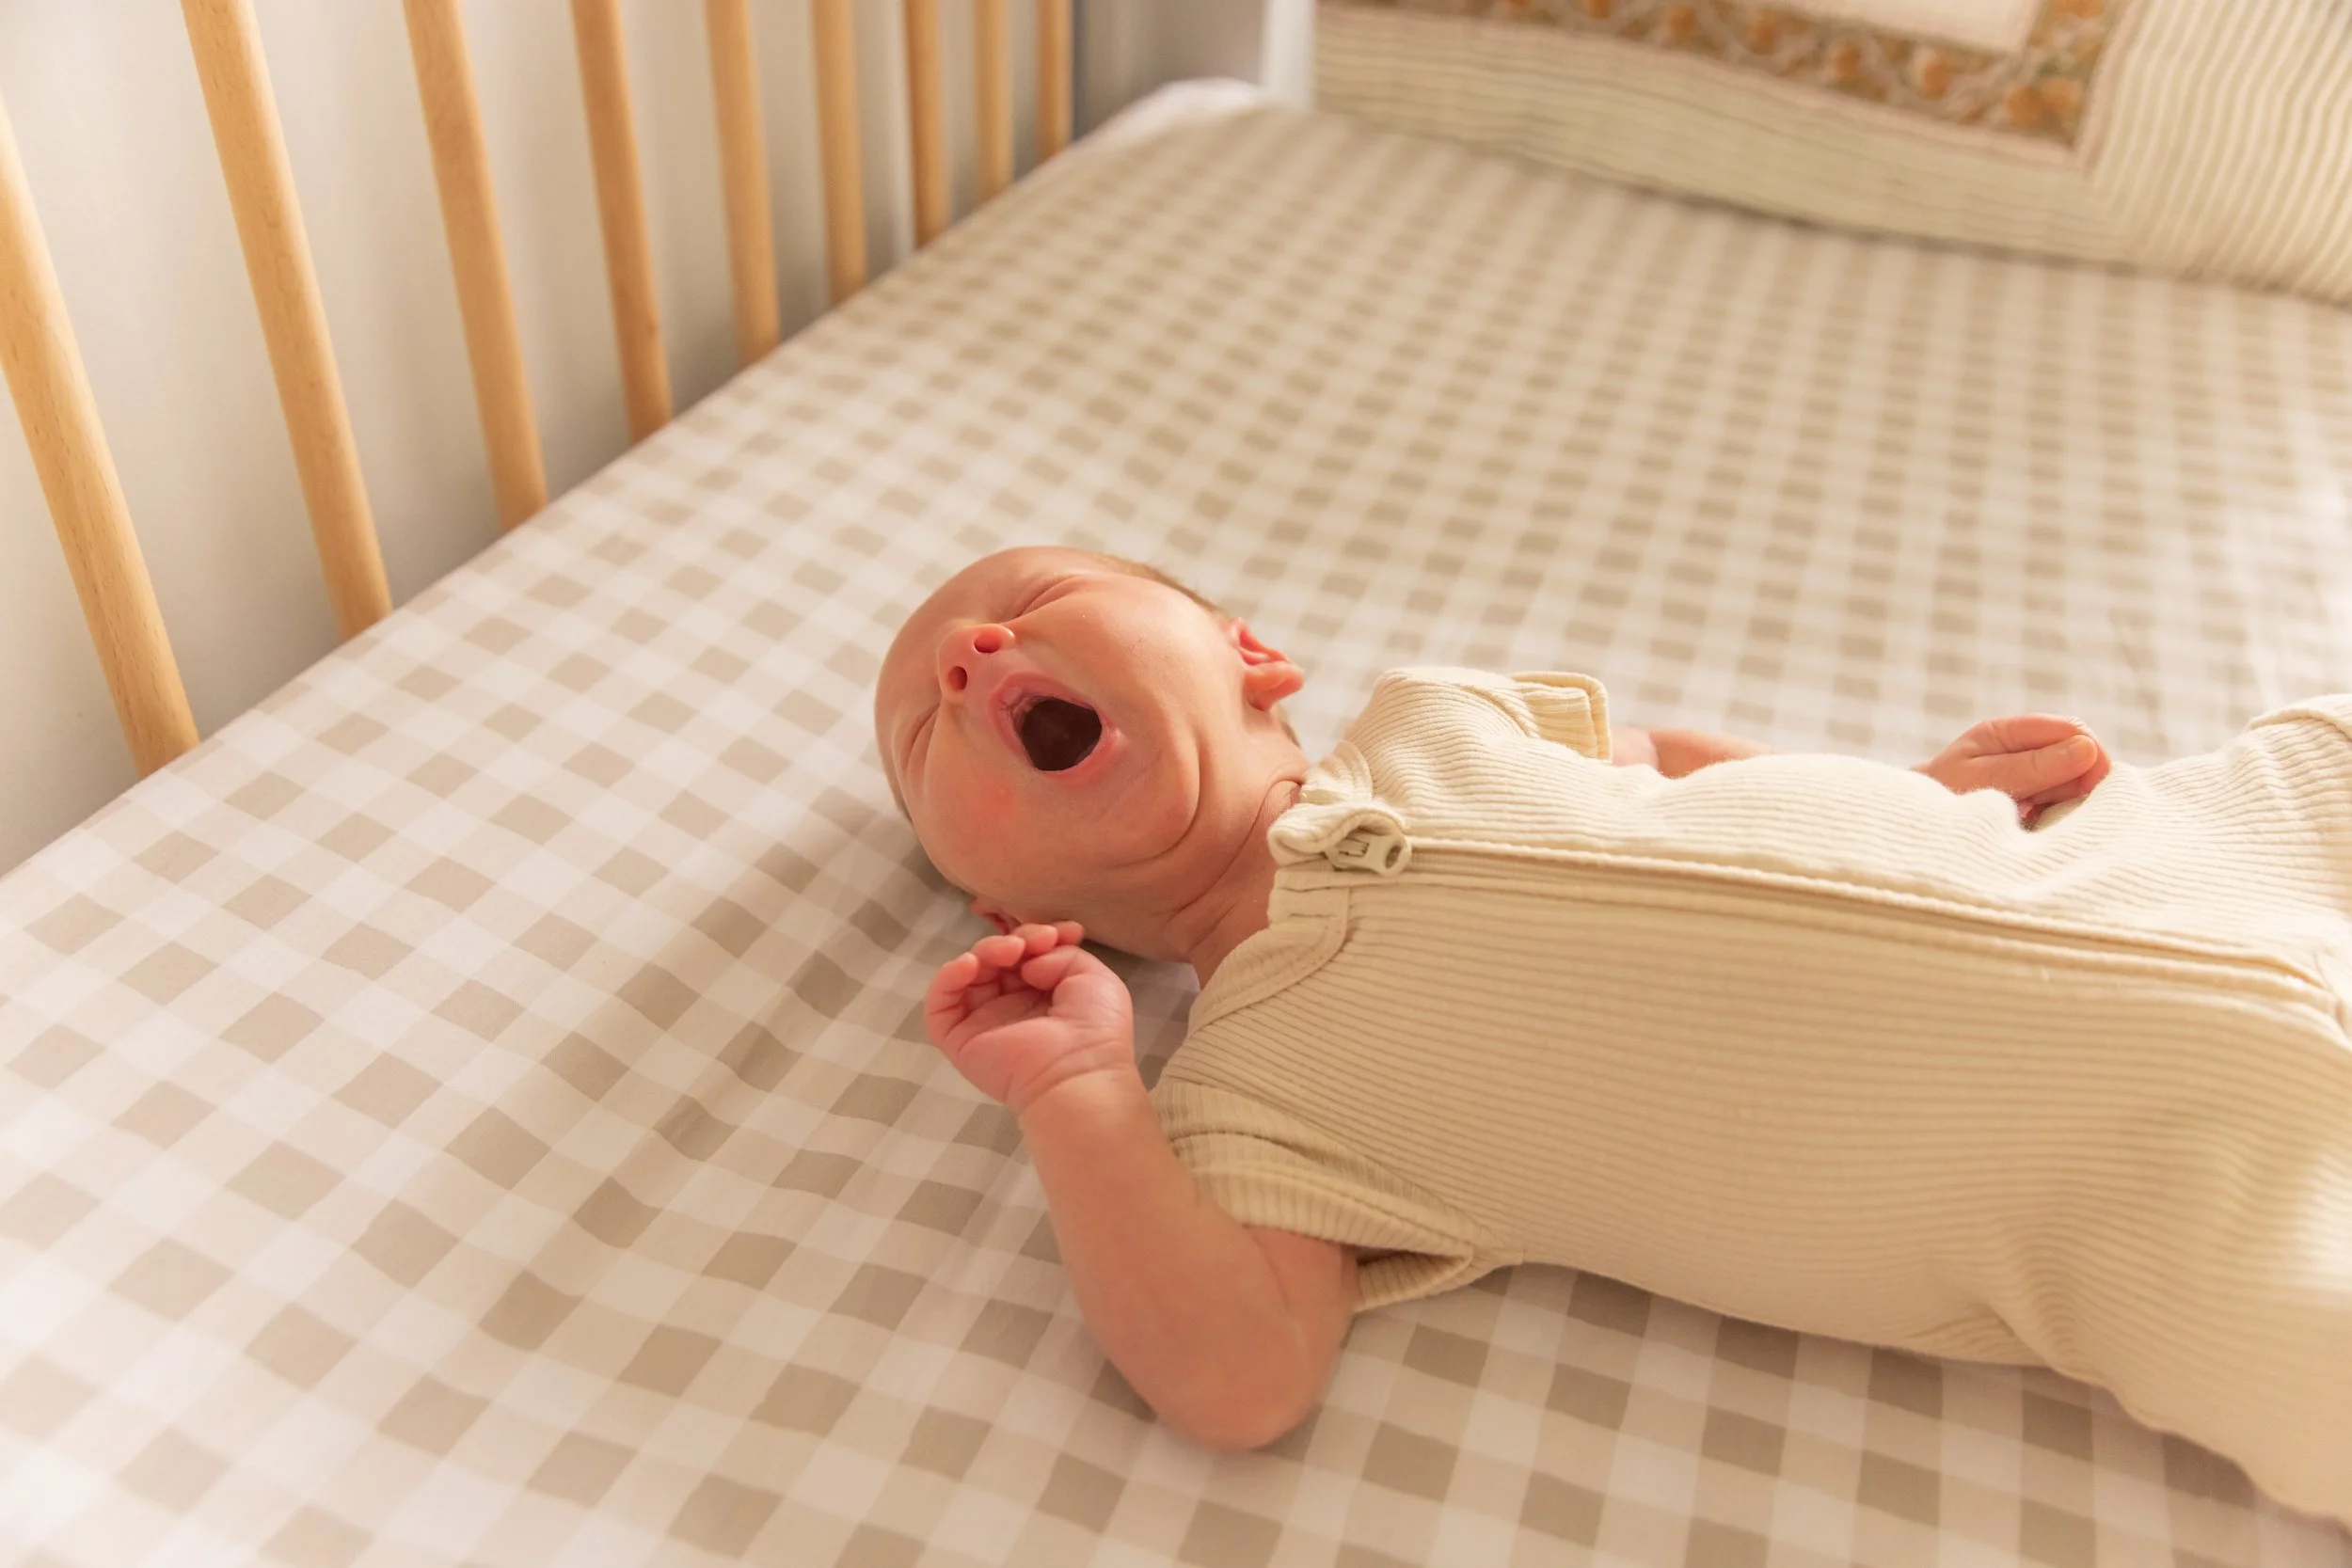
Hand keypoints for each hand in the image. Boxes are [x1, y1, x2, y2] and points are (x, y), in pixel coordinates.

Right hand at [923, 922, 1135, 1113]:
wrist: (1079, 1072)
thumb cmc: (1096, 1028)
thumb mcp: (1092, 975)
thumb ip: (1060, 954)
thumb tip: (1028, 961)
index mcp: (1045, 995)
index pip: (1026, 954)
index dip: (1036, 935)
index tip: (1058, 933)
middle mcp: (1013, 1007)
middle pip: (996, 959)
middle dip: (1013, 939)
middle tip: (1034, 941)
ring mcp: (985, 1023)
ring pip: (969, 974)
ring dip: (986, 950)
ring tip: (1011, 950)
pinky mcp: (960, 1040)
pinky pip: (940, 1004)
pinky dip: (948, 976)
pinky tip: (970, 963)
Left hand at [1915, 714, 2111, 823]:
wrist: (1910, 829)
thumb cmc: (1940, 799)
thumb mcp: (1982, 779)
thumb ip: (2032, 765)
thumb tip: (2087, 748)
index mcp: (2005, 733)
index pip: (2071, 729)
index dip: (2092, 755)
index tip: (2093, 787)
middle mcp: (2021, 750)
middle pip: (2080, 755)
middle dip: (2080, 782)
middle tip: (2054, 809)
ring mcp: (2028, 777)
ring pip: (2075, 784)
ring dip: (2067, 803)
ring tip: (2034, 819)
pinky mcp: (2031, 804)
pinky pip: (2063, 807)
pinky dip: (2058, 818)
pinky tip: (2034, 826)